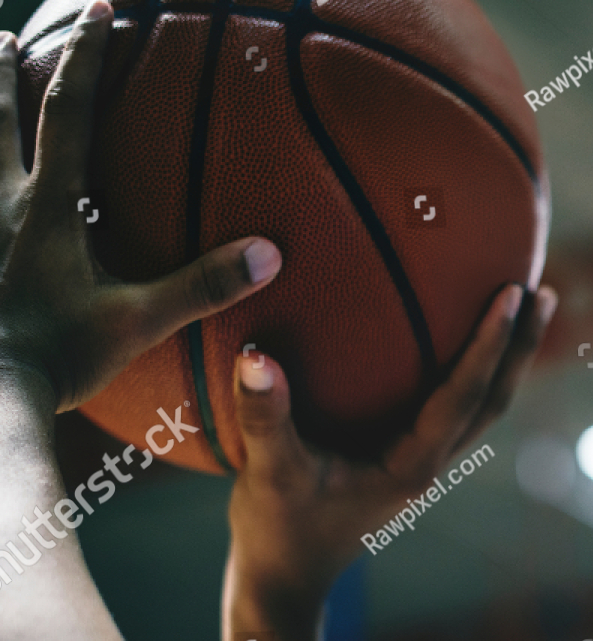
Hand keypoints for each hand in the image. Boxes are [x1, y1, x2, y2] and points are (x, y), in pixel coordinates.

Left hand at [0, 2, 280, 409]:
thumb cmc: (60, 356)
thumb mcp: (140, 320)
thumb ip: (203, 285)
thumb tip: (269, 252)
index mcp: (48, 207)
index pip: (68, 111)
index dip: (87, 57)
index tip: (102, 10)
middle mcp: (3, 205)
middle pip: (1, 117)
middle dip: (7, 70)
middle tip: (6, 34)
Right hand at [226, 282, 556, 610]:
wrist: (286, 581)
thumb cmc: (277, 531)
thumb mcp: (268, 475)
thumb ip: (264, 418)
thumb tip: (256, 357)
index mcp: (412, 466)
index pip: (464, 397)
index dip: (489, 345)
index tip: (512, 294)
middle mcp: (430, 464)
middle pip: (493, 401)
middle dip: (520, 348)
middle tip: (545, 292)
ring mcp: (424, 465)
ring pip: (481, 407)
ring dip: (506, 360)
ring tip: (529, 307)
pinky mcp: (408, 461)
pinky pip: (453, 409)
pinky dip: (472, 373)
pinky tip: (462, 341)